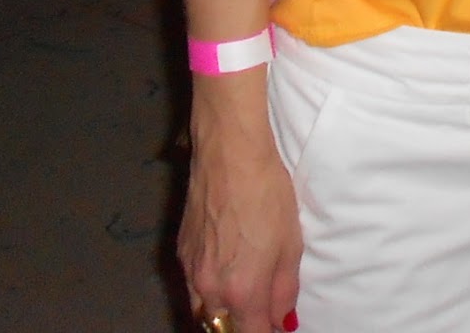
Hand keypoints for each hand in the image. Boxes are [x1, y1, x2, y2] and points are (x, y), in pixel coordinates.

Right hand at [179, 113, 300, 332]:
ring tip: (242, 296)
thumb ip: (285, 289)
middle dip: (241, 327)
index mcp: (242, 291)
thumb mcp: (290, 243)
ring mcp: (190, 272)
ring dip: (221, 314)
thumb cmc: (267, 192)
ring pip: (203, 313)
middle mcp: (210, 290)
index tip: (278, 324)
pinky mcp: (179, 252)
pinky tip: (223, 271)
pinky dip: (207, 291)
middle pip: (222, 330)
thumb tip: (283, 320)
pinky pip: (192, 288)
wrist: (229, 153)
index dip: (268, 331)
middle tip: (261, 310)